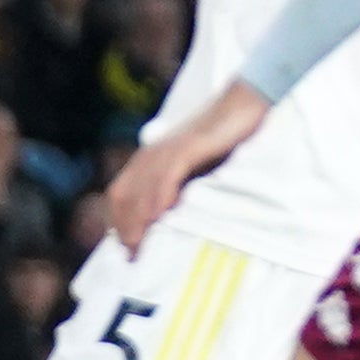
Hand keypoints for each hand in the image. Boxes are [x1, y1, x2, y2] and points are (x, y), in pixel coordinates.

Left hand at [108, 85, 270, 251]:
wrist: (242, 105)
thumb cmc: (223, 139)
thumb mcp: (196, 166)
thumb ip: (179, 185)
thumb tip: (172, 219)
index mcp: (149, 158)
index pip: (119, 194)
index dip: (118, 222)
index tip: (126, 248)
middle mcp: (151, 153)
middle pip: (122, 194)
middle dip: (124, 226)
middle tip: (132, 254)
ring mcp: (168, 149)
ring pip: (141, 188)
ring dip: (138, 219)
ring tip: (140, 243)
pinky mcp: (188, 146)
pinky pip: (167, 175)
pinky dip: (160, 196)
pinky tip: (160, 215)